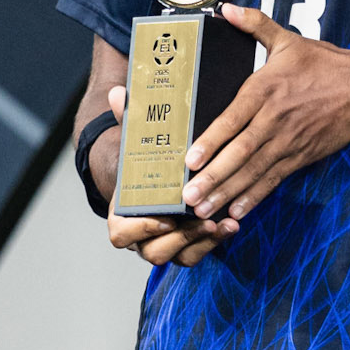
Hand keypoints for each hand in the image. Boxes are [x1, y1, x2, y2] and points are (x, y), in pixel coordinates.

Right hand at [103, 86, 240, 267]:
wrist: (150, 179)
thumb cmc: (142, 161)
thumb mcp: (134, 141)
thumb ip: (127, 121)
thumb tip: (116, 93)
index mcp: (122, 215)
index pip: (121, 235)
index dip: (143, 229)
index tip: (166, 217)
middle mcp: (140, 236)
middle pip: (154, 252)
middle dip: (181, 240)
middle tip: (203, 221)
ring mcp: (163, 244)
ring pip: (179, 257)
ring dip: (202, 242)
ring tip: (223, 223)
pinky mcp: (185, 246)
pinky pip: (197, 253)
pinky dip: (215, 241)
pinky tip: (232, 223)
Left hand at [181, 5, 349, 220]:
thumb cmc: (324, 62)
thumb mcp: (288, 39)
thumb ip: (255, 25)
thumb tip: (226, 9)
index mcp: (266, 90)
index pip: (233, 119)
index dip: (211, 141)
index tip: (190, 159)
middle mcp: (275, 119)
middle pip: (240, 153)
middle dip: (214, 177)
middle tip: (189, 196)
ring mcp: (289, 141)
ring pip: (254, 171)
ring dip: (228, 193)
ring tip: (204, 211)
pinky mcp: (301, 156)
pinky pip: (274, 179)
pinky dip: (255, 197)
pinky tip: (237, 212)